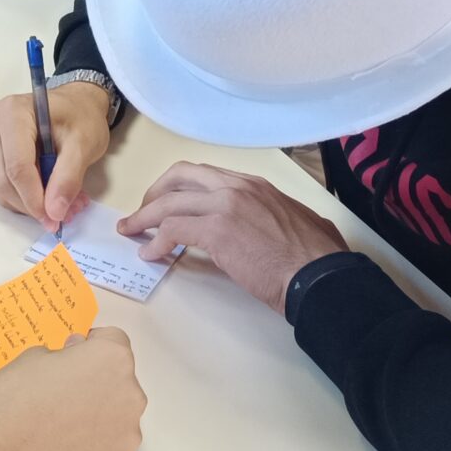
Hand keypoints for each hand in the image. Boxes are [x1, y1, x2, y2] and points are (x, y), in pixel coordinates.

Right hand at [0, 83, 113, 233]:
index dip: (34, 198)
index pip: (16, 166)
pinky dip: (22, 197)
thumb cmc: (79, 117)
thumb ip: (68, 178)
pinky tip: (45, 193)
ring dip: (28, 204)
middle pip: (3, 179)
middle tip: (62, 215)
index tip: (55, 218)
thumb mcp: (84, 144)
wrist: (73, 105)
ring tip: (60, 202)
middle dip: (32, 204)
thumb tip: (54, 212)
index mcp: (12, 113)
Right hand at [0, 329, 144, 450]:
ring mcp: (128, 430)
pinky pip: (112, 441)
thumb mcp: (32, 358)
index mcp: (111, 358)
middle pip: (118, 378)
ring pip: (117, 411)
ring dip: (97, 411)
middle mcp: (130, 392)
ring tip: (61, 423)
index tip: (72, 357)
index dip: (89, 347)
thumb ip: (65, 354)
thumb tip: (75, 357)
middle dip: (95, 380)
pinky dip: (95, 440)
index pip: (112, 340)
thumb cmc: (14, 402)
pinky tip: (65, 445)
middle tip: (62, 392)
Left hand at [118, 165, 346, 316]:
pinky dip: (156, 241)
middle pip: (180, 176)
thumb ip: (273, 215)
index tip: (170, 202)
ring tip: (131, 231)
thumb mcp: (295, 221)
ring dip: (145, 216)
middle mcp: (236, 186)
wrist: (319, 275)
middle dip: (156, 192)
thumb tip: (269, 227)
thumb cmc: (316, 257)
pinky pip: (172, 230)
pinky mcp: (216, 229)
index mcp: (255, 184)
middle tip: (144, 211)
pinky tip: (151, 254)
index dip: (181, 188)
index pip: (206, 174)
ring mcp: (225, 205)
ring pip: (169, 202)